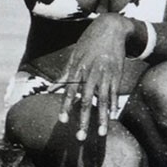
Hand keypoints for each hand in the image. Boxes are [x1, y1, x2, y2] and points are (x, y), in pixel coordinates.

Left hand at [53, 13, 134, 141]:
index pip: (70, 91)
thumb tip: (49, 91)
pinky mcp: (117, 75)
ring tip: (101, 134)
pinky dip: (113, 107)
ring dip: (101, 119)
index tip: (63, 121)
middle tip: (80, 137)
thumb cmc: (89, 43)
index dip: (66, 106)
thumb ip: (63, 75)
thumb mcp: (74, 56)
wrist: (111, 28)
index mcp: (78, 69)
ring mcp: (106, 75)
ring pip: (103, 101)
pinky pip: (115, 94)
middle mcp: (91, 73)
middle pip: (87, 101)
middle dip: (83, 120)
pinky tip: (112, 118)